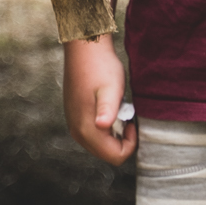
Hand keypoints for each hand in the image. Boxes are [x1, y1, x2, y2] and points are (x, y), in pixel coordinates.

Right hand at [64, 35, 136, 165]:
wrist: (85, 48)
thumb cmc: (101, 67)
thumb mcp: (111, 88)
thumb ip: (108, 109)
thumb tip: (102, 125)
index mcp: (86, 128)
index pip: (115, 156)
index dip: (130, 144)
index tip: (132, 122)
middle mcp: (76, 131)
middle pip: (106, 154)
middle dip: (121, 141)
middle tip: (126, 116)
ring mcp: (73, 124)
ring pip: (100, 145)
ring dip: (113, 134)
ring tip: (118, 111)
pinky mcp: (75, 116)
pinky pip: (93, 134)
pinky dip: (105, 128)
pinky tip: (109, 108)